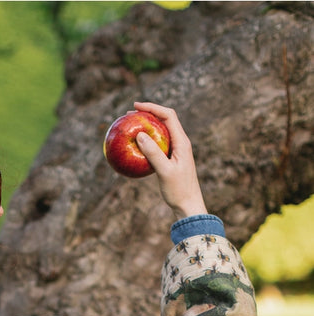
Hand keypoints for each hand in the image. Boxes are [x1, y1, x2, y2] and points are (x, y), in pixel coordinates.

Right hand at [133, 102, 207, 218]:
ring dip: (147, 127)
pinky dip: (148, 142)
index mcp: (182, 142)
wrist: (189, 205)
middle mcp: (181, 142)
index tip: (136, 106)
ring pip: (161, 132)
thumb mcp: (164, 171)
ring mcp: (177, 151)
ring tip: (132, 127)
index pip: (168, 116)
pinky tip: (136, 148)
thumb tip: (140, 135)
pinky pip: (159, 145)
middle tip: (130, 115)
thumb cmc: (178, 190)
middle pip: (165, 120)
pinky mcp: (172, 159)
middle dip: (148, 114)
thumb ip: (153, 153)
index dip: (153, 107)